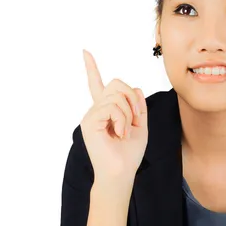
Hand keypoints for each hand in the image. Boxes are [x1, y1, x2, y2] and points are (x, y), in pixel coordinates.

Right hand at [80, 49, 147, 179]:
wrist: (121, 173)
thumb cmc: (129, 153)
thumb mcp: (140, 125)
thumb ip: (138, 106)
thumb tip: (136, 88)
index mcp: (106, 110)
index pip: (98, 85)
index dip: (92, 68)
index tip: (85, 52)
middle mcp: (96, 110)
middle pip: (116, 84)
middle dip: (132, 99)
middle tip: (134, 120)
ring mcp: (91, 115)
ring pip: (116, 96)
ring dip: (128, 114)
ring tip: (124, 131)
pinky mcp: (89, 121)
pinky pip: (111, 107)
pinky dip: (121, 120)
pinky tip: (119, 133)